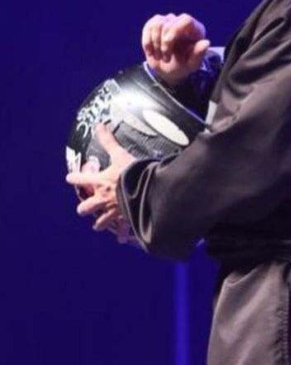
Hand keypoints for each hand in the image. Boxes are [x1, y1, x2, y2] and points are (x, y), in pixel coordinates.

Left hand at [65, 123, 137, 244]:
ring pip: (101, 222)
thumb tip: (99, 125)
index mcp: (99, 182)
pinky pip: (123, 230)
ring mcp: (113, 210)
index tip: (70, 178)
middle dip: (85, 208)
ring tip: (98, 226)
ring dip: (100, 224)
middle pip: (86, 207)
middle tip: (84, 208)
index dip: (74, 178)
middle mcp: (103, 198)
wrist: (146, 188)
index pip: (81, 180)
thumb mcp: (120, 154)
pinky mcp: (125, 218)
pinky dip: (123, 235)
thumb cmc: (132, 172)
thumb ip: (108, 141)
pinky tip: (122, 240)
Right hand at [142, 13, 209, 87]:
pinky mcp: (156, 23)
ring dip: (155, 43)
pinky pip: (148, 27)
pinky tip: (150, 52)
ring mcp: (168, 21)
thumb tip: (206, 43)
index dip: (174, 31)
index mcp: (195, 29)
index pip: (186, 20)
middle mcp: (182, 22)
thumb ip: (198, 54)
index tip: (169, 49)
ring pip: (157, 24)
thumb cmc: (183, 65)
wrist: (168, 68)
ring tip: (159, 56)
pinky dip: (147, 41)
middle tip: (166, 59)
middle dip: (164, 45)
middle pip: (168, 24)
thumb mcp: (192, 64)